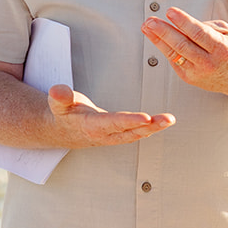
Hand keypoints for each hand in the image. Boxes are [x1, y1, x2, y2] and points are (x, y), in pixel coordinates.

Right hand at [47, 84, 173, 146]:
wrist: (61, 131)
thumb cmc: (63, 113)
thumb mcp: (57, 103)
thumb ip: (60, 97)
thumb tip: (58, 90)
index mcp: (91, 126)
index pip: (113, 123)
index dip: (129, 121)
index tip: (146, 118)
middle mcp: (104, 134)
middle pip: (131, 132)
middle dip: (151, 126)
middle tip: (168, 120)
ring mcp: (112, 137)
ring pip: (136, 134)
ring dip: (155, 128)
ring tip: (170, 119)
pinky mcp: (118, 135)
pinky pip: (136, 133)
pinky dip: (150, 128)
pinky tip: (163, 122)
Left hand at [141, 7, 227, 94]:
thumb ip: (206, 26)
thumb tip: (183, 23)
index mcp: (222, 49)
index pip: (198, 33)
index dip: (182, 21)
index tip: (170, 11)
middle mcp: (210, 63)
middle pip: (182, 45)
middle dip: (163, 31)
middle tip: (150, 21)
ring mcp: (199, 73)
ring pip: (174, 54)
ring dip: (158, 39)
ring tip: (147, 27)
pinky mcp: (190, 79)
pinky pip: (175, 60)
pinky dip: (165, 48)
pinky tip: (157, 37)